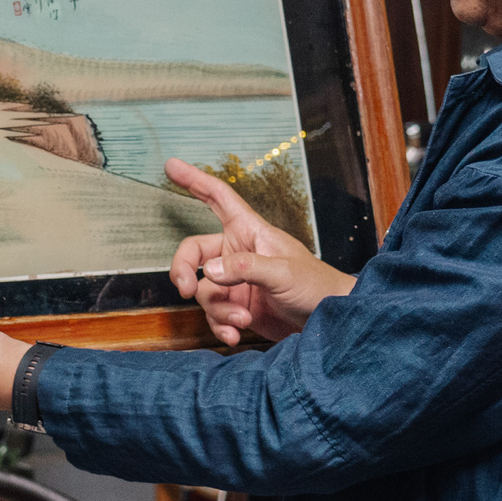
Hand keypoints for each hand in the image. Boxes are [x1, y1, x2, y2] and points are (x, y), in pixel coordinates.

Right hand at [164, 158, 355, 344]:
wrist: (329, 322)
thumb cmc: (316, 285)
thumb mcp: (283, 271)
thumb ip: (245, 268)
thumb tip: (209, 271)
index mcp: (250, 231)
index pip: (218, 198)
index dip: (194, 180)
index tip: (172, 166)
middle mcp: (238, 254)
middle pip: (194, 253)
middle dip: (183, 271)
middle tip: (186, 289)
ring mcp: (236, 283)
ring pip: (204, 291)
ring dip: (218, 310)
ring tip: (242, 319)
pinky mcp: (238, 308)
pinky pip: (215, 315)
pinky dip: (221, 326)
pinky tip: (235, 334)